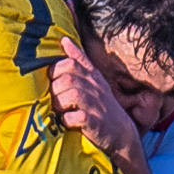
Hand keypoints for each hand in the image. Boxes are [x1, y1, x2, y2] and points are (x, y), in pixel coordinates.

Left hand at [50, 37, 138, 161]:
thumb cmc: (100, 105)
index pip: (72, 63)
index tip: (53, 79)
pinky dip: (67, 119)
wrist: (121, 133)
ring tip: (60, 109)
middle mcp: (95, 88)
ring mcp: (96, 105)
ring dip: (59, 104)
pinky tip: (67, 121)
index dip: (57, 69)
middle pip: (67, 79)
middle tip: (54, 98)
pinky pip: (76, 117)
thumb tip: (64, 40)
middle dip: (55, 88)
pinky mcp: (95, 123)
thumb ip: (79, 60)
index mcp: (92, 76)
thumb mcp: (93, 80)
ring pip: (71, 95)